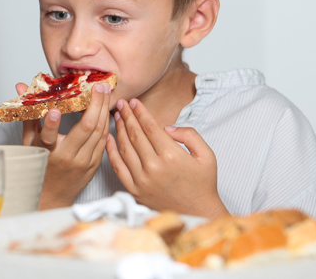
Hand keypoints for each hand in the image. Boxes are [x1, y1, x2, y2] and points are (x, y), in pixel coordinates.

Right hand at [20, 82, 111, 209]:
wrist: (52, 197)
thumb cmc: (39, 168)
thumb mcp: (29, 143)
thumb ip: (28, 114)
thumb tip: (21, 87)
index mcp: (48, 153)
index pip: (49, 138)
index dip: (52, 124)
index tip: (55, 110)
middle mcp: (68, 158)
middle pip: (86, 128)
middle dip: (95, 104)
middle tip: (98, 86)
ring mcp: (84, 162)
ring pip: (99, 132)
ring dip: (104, 110)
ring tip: (105, 93)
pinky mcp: (95, 165)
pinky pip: (104, 141)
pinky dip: (106, 124)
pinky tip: (106, 111)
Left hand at [106, 99, 228, 217]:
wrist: (197, 214)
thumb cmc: (203, 184)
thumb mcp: (207, 155)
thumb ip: (189, 135)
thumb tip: (167, 127)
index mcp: (171, 156)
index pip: (150, 128)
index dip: (140, 112)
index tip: (134, 102)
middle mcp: (154, 167)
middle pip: (135, 135)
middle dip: (127, 116)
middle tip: (121, 103)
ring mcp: (142, 180)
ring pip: (125, 148)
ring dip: (119, 130)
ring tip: (117, 117)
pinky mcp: (134, 190)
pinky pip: (118, 168)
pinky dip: (111, 152)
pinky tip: (109, 139)